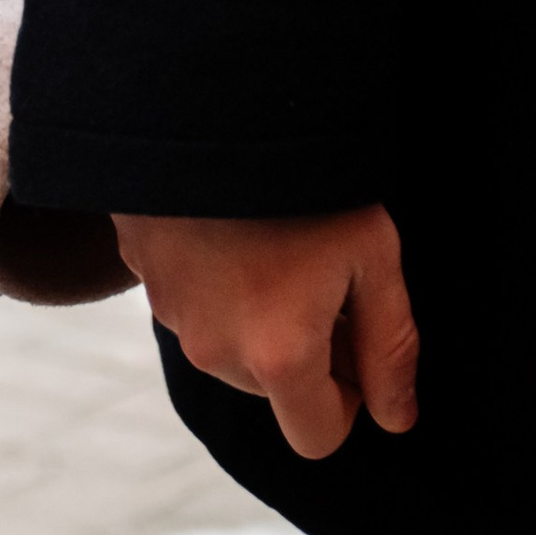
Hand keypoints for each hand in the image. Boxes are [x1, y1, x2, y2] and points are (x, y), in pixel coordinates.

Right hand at [113, 206, 418, 460]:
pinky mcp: (140, 271)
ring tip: (266, 240)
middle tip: (314, 274)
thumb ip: (391, 348)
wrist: (210, 97)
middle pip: (271, 392)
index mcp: (279, 356)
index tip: (351, 335)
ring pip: (227, 347)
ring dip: (251, 318)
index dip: (349, 397)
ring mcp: (169, 311)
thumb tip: (395, 418)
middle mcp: (215, 349)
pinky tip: (227, 224)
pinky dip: (210, 281)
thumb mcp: (375, 255)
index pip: (318, 437)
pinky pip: (188, 302)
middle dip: (297, 352)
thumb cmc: (306, 176)